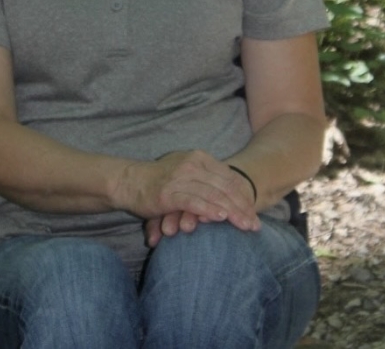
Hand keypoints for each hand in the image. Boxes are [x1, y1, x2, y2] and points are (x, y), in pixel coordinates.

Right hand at [117, 150, 259, 240]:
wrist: (130, 181)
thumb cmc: (160, 180)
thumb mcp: (187, 174)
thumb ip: (207, 181)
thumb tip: (231, 200)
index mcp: (200, 158)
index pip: (229, 178)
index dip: (244, 197)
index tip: (254, 215)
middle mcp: (192, 165)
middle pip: (225, 188)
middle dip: (242, 208)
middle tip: (254, 225)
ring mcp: (181, 178)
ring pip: (213, 195)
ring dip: (232, 212)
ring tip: (244, 225)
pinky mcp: (169, 192)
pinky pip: (194, 201)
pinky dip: (209, 210)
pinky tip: (221, 218)